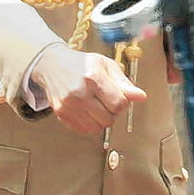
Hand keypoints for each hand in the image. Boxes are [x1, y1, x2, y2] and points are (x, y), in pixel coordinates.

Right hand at [29, 46, 146, 136]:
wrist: (52, 64)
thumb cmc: (82, 64)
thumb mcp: (106, 65)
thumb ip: (124, 83)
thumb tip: (141, 97)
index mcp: (94, 77)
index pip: (118, 104)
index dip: (123, 104)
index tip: (119, 98)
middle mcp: (80, 92)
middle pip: (108, 119)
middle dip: (113, 113)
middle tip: (108, 102)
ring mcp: (69, 105)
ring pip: (97, 128)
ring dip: (101, 120)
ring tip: (97, 107)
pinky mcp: (61, 113)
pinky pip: (84, 130)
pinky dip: (89, 124)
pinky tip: (87, 111)